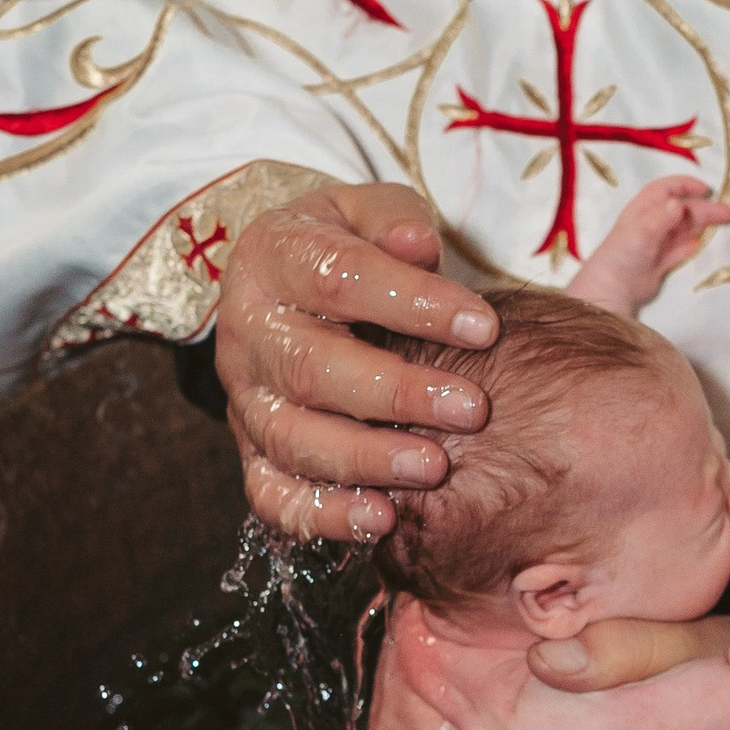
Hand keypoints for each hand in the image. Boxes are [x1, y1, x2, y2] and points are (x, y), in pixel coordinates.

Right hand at [215, 180, 495, 544]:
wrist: (285, 283)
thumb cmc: (346, 244)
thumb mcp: (366, 209)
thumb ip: (394, 221)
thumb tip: (419, 244)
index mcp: (274, 258)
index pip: (339, 278)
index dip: (412, 303)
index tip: (484, 327)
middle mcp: (249, 332)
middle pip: (312, 369)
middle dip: (396, 395)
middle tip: (472, 410)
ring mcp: (245, 398)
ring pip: (294, 439)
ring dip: (366, 461)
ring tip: (434, 469)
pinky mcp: (251, 452)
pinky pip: (273, 495)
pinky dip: (322, 516)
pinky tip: (380, 521)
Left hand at [568, 173, 729, 313]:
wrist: (612, 288)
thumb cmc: (622, 255)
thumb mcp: (641, 233)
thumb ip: (661, 219)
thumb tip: (679, 204)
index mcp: (643, 209)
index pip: (666, 189)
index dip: (686, 185)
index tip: (706, 189)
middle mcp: (651, 223)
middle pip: (682, 210)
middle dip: (705, 208)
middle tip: (728, 213)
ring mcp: (657, 242)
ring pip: (684, 228)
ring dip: (703, 224)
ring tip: (725, 223)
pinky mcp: (661, 261)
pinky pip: (682, 248)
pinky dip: (693, 244)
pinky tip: (704, 242)